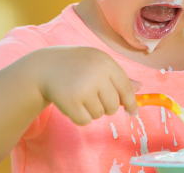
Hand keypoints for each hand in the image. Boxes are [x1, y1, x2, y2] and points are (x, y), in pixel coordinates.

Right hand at [23, 46, 141, 124]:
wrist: (44, 66)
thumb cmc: (76, 65)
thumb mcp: (98, 63)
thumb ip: (118, 76)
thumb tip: (139, 87)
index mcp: (106, 63)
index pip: (125, 88)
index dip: (131, 103)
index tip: (133, 112)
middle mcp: (96, 74)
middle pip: (114, 105)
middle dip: (107, 107)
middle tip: (93, 97)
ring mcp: (83, 88)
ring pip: (99, 114)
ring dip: (91, 110)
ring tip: (79, 96)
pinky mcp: (70, 101)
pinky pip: (85, 120)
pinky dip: (80, 117)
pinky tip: (72, 104)